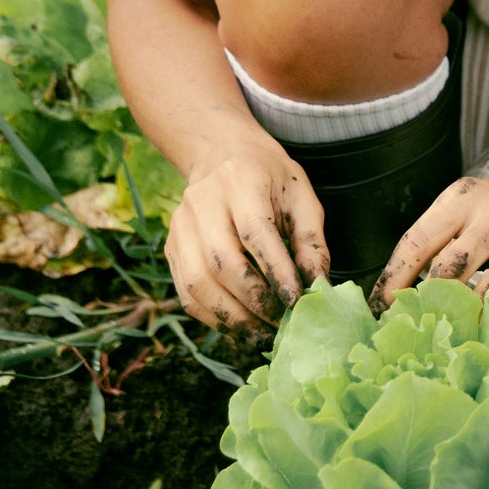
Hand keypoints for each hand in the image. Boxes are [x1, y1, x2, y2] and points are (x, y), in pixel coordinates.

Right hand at [165, 134, 328, 334]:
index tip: (297, 302)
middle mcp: (203, 202)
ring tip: (261, 334)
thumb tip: (318, 287)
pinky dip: (213, 317)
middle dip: (255, 302)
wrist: (221, 154)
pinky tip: (239, 326)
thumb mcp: (300, 196)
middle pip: (222, 262)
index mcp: (240, 181)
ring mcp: (180, 226)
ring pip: (198, 283)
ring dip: (232, 318)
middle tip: (281, 325)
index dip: (276, 272)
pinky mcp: (171, 247)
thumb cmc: (269, 177)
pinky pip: (186, 292)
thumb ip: (311, 241)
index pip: (256, 233)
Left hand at [368, 172, 488, 323]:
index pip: (418, 241)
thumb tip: (393, 295)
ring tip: (448, 344)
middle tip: (414, 332)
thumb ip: (437, 240)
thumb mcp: (468, 207)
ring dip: (466, 321)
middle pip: (450, 269)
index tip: (380, 309)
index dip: (394, 279)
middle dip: (428, 305)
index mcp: (465, 198)